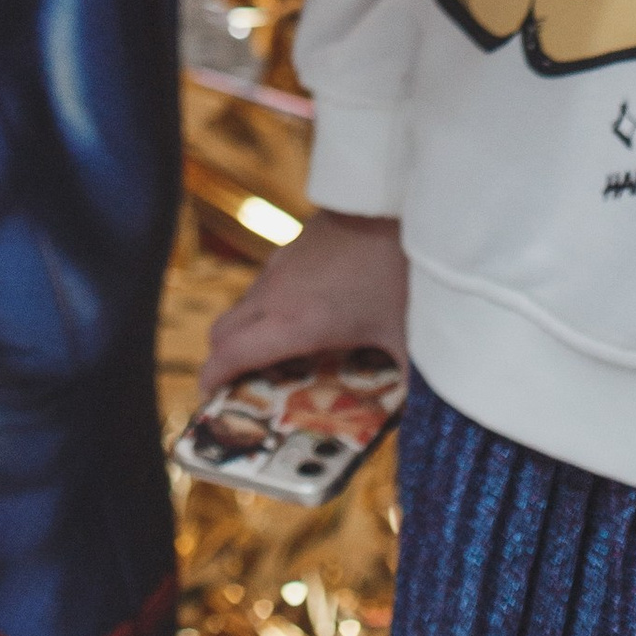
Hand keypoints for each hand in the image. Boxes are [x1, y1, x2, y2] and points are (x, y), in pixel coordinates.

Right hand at [196, 210, 407, 405]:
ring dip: (247, 335)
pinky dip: (267, 309)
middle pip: (222, 332)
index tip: (209, 406)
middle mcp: (277, 292)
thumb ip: (414, 391)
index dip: (212, 382)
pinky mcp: (294, 243)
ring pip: (244, 305)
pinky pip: (265, 284)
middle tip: (244, 392)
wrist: (406, 199)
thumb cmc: (406, 275)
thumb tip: (426, 437)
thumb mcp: (413, 343)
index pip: (229, 355)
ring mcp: (282, 262)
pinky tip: (307, 318)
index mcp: (295, 323)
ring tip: (281, 361)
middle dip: (223, 363)